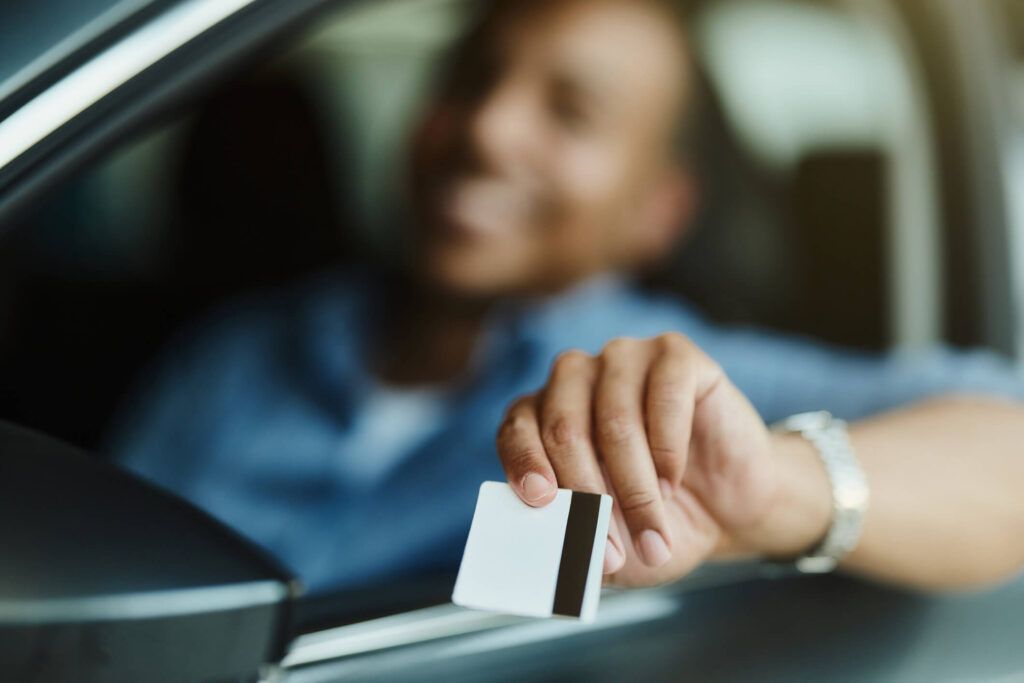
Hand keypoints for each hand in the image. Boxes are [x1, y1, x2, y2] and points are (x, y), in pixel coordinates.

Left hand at [496, 333, 815, 586]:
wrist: (730, 510)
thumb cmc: (656, 520)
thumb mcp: (608, 542)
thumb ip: (573, 537)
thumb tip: (551, 543)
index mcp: (545, 416)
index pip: (518, 429)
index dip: (526, 464)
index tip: (540, 499)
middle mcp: (577, 379)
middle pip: (564, 428)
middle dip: (589, 497)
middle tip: (613, 551)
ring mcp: (624, 359)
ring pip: (615, 420)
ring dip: (635, 488)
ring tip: (653, 534)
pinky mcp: (674, 354)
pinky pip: (663, 395)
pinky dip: (668, 449)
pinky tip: (674, 480)